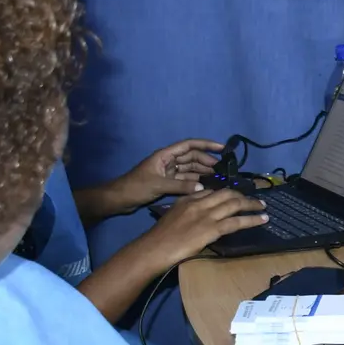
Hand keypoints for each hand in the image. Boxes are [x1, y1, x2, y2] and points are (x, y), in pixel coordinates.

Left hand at [104, 138, 225, 212]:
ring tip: (219, 179)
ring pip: (190, 169)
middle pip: (192, 157)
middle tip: (223, 170)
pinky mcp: (168, 183)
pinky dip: (196, 182)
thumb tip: (203, 187)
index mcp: (165, 155)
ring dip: (203, 172)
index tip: (222, 148)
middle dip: (207, 161)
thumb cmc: (135, 187)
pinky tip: (207, 187)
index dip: (206, 145)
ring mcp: (169, 173)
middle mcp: (169, 161)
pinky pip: (186, 180)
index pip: (189, 145)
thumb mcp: (158, 185)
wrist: (119, 199)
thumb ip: (181, 185)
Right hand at [133, 189, 266, 267]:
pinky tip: (263, 219)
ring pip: (235, 204)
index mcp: (188, 199)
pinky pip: (237, 222)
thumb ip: (187, 211)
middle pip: (226, 193)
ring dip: (251, 204)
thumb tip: (199, 214)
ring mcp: (207, 215)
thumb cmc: (161, 237)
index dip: (226, 192)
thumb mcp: (172, 216)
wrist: (155, 247)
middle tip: (253, 199)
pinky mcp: (212, 229)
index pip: (211, 190)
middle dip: (242, 195)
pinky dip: (252, 219)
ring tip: (262, 206)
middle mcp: (199, 203)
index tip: (235, 194)